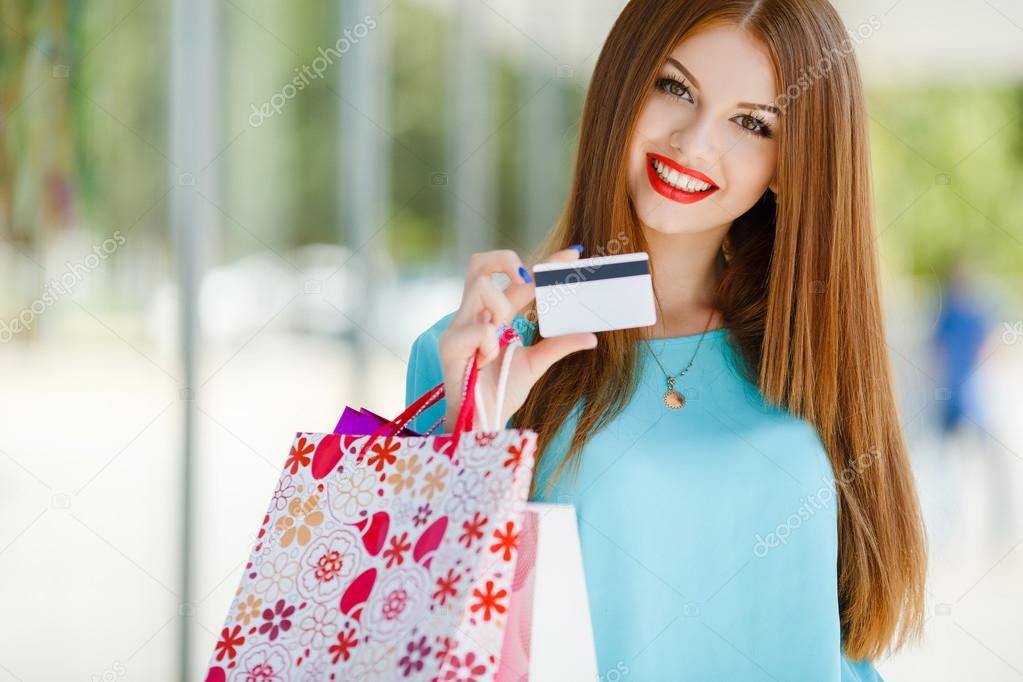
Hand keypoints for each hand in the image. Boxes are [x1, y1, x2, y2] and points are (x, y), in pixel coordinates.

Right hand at [437, 248, 597, 431]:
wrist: (481, 424)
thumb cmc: (501, 393)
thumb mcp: (536, 364)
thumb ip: (559, 345)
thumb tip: (591, 336)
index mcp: (493, 316)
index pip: (517, 279)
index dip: (545, 263)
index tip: (573, 254)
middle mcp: (473, 315)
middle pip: (479, 263)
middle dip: (505, 259)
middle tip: (527, 278)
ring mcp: (458, 327)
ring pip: (480, 286)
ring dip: (500, 305)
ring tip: (502, 334)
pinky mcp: (450, 344)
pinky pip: (480, 328)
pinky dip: (491, 343)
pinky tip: (487, 360)